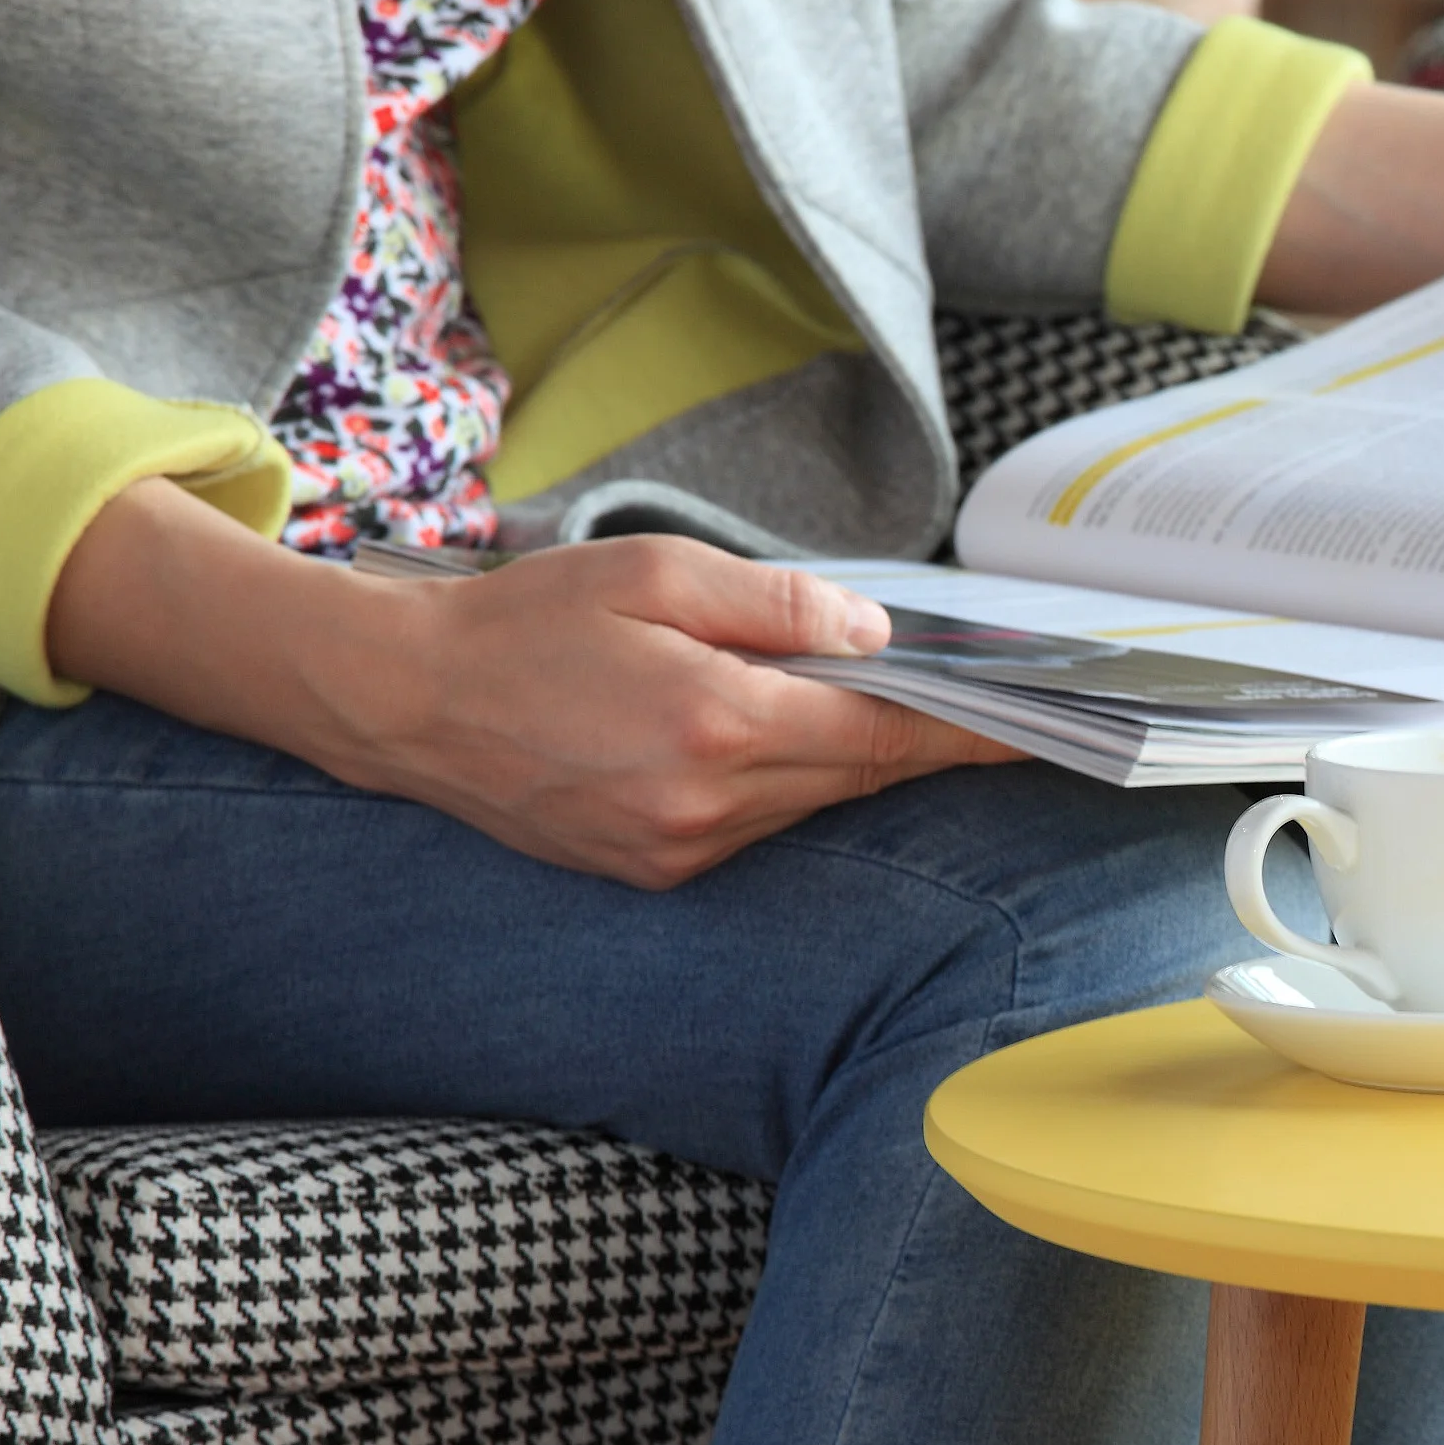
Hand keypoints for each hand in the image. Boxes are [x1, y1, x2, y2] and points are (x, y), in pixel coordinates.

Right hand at [369, 537, 1013, 886]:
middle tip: (984, 703)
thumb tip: (874, 638)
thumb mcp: (651, 573)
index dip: (970, 733)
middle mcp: (706, 805)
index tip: (1040, 727)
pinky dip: (782, 782)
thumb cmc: (524, 623)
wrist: (403, 704)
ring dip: (843, 756)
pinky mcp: (653, 871)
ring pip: (810, 801)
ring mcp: (679, 850)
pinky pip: (755, 825)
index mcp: (715, 724)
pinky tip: (772, 737)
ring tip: (872, 705)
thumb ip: (774, 604)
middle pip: (856, 774)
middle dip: (919, 738)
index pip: (883, 735)